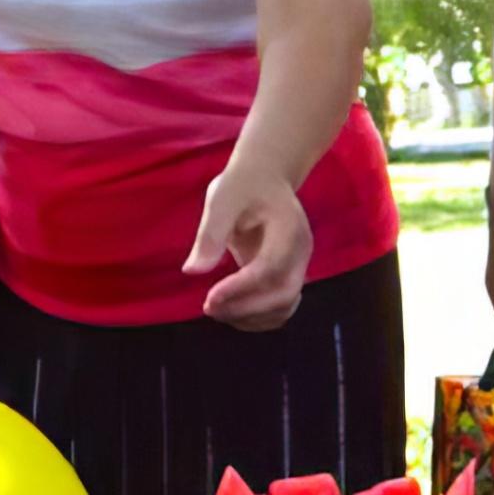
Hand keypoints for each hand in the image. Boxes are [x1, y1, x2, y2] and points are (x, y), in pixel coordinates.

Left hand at [185, 159, 313, 331]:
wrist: (267, 177)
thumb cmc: (243, 184)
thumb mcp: (222, 198)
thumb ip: (211, 233)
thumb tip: (193, 271)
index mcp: (289, 231)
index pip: (269, 269)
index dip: (240, 288)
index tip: (208, 298)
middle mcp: (300, 254)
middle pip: (284, 294)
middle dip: (247, 309)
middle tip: (209, 308)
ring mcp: (298, 266)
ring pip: (285, 306)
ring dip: (252, 317)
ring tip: (216, 310)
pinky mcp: (287, 275)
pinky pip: (280, 306)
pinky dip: (258, 316)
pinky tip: (231, 311)